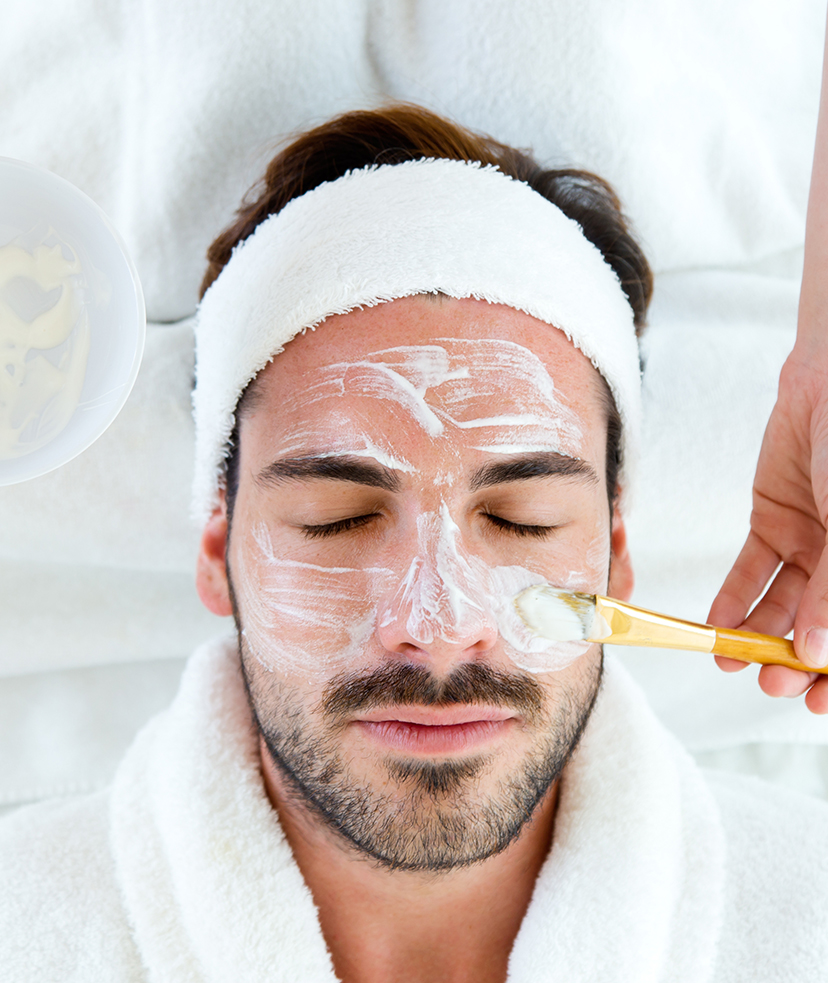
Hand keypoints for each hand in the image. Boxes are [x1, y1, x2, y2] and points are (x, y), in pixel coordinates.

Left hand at [708, 348, 827, 712]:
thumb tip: (815, 658)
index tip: (815, 704)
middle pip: (822, 630)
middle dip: (795, 661)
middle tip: (771, 683)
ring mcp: (815, 544)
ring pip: (785, 606)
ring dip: (758, 636)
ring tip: (732, 660)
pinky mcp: (774, 522)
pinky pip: (753, 571)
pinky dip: (734, 597)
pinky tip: (716, 626)